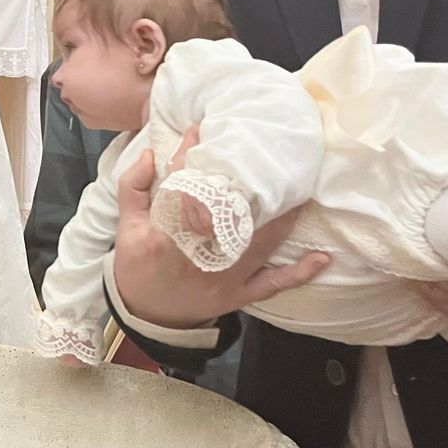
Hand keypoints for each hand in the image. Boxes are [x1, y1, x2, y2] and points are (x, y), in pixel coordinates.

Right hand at [113, 126, 329, 329]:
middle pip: (232, 215)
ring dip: (283, 218)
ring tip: (299, 191)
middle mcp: (199, 255)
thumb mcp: (126, 227)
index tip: (201, 129)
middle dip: (250, 187)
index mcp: (167, 235)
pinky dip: (298, 273)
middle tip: (268, 158)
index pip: (184, 188)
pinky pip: (273, 284)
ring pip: (259, 243)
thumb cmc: (138, 267)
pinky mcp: (239, 294)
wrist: (149, 317)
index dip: (191, 156)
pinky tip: (321, 258)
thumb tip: (150, 153)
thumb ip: (133, 187)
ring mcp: (223, 276)